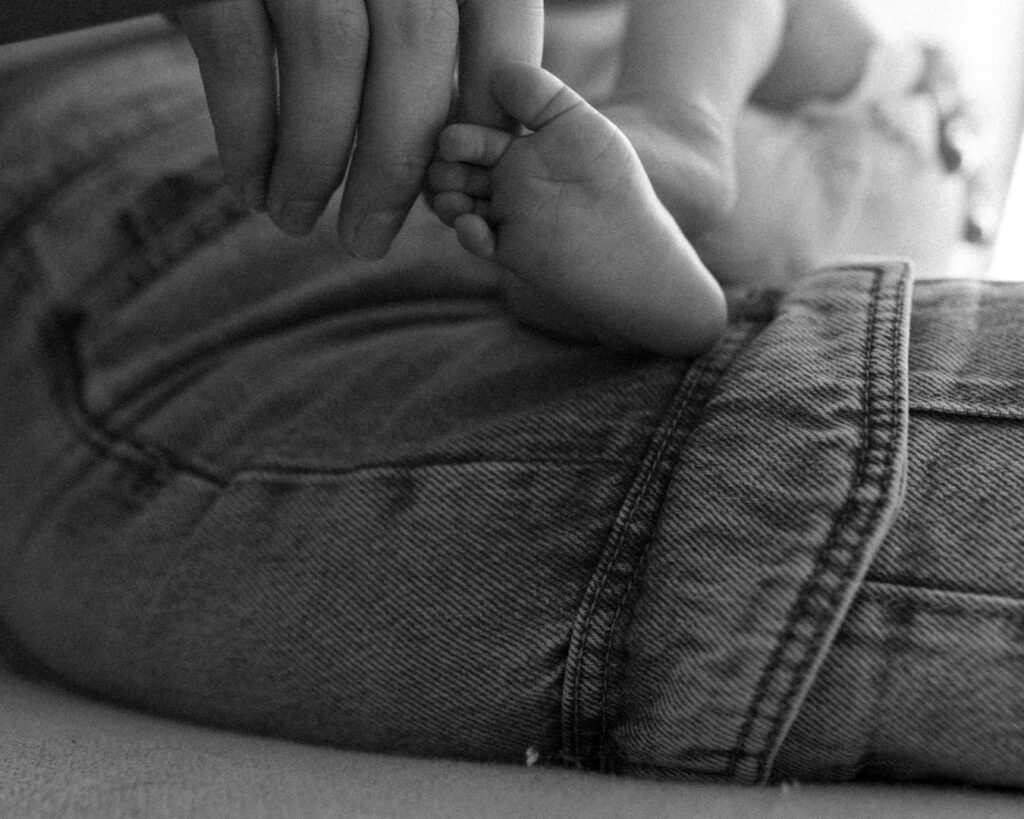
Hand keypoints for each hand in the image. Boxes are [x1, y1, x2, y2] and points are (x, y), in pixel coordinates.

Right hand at [178, 0, 542, 257]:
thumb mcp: (374, 4)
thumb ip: (417, 46)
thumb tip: (451, 154)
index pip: (498, 9)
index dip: (487, 102)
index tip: (457, 174)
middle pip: (415, 43)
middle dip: (395, 163)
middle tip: (367, 241)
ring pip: (330, 50)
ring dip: (315, 161)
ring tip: (295, 220)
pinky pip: (239, 52)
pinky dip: (246, 136)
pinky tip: (249, 187)